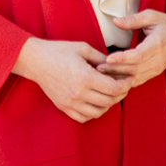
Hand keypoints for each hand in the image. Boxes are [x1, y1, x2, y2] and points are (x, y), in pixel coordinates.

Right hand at [12, 37, 131, 122]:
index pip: (114, 88)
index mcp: (85, 77)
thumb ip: (101, 58)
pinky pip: (85, 117)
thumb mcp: (83, 48)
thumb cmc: (59, 51)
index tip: (130, 79)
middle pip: (109, 101)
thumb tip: (117, 65)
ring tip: (111, 94)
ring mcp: (70, 103)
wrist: (36, 60)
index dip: (126, 85)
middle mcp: (78, 93)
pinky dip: (95, 112)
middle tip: (124, 86)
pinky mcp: (64, 107)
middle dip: (121, 94)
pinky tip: (97, 102)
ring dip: (109, 104)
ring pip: (99, 112)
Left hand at [95, 9, 165, 88]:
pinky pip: (138, 81)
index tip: (108, 58)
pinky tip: (112, 78)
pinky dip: (125, 81)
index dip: (122, 59)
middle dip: (115, 70)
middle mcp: (158, 60)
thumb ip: (133, 20)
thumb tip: (115, 22)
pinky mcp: (154, 73)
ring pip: (135, 78)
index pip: (138, 56)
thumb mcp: (151, 16)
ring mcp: (157, 69)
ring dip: (118, 77)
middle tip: (98, 67)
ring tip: (101, 74)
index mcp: (157, 44)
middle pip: (134, 69)